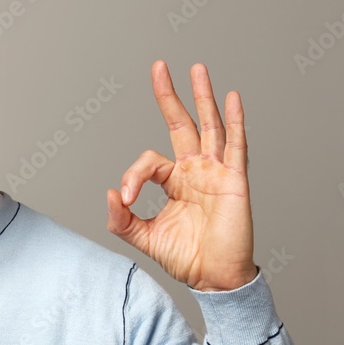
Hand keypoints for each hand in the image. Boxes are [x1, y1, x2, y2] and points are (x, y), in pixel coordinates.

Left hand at [106, 61, 257, 291]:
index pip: (149, 161)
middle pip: (181, 124)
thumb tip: (108, 193)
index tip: (124, 198)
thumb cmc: (185, 257)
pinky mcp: (234, 181)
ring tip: (196, 68)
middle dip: (169, 96)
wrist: (214, 278)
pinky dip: (234, 121)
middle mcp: (196, 171)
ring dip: (203, 96)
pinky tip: (231, 97)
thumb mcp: (143, 237)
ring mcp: (216, 172)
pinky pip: (235, 146)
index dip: (132, 175)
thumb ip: (121, 219)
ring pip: (209, 126)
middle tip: (159, 66)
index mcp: (174, 182)